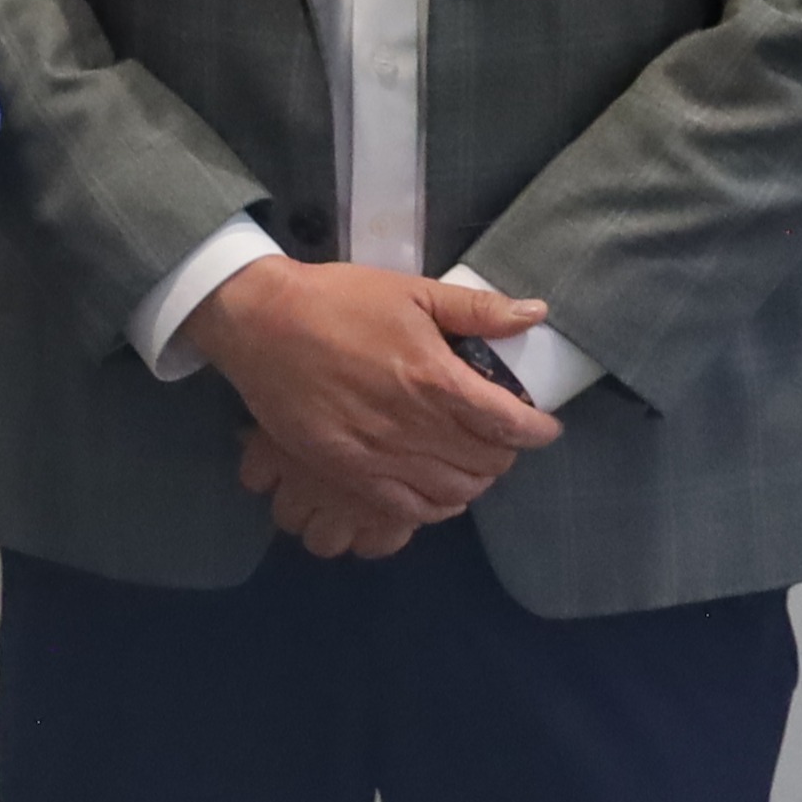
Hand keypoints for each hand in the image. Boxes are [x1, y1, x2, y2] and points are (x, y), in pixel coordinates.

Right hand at [183, 259, 560, 550]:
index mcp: (437, 379)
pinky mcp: (347, 472)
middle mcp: (415, 426)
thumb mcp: (412, 292)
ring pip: (455, 492)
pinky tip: (437, 489)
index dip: (538, 430)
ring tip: (470, 462)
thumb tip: (536, 314)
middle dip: (506, 452)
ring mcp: (380, 455)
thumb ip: (477, 309)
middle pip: (488, 462)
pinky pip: (409, 509)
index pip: (511, 425)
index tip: (542, 425)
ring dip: (474, 480)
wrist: (260, 323)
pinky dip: (436, 506)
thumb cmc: (338, 301)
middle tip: (499, 436)